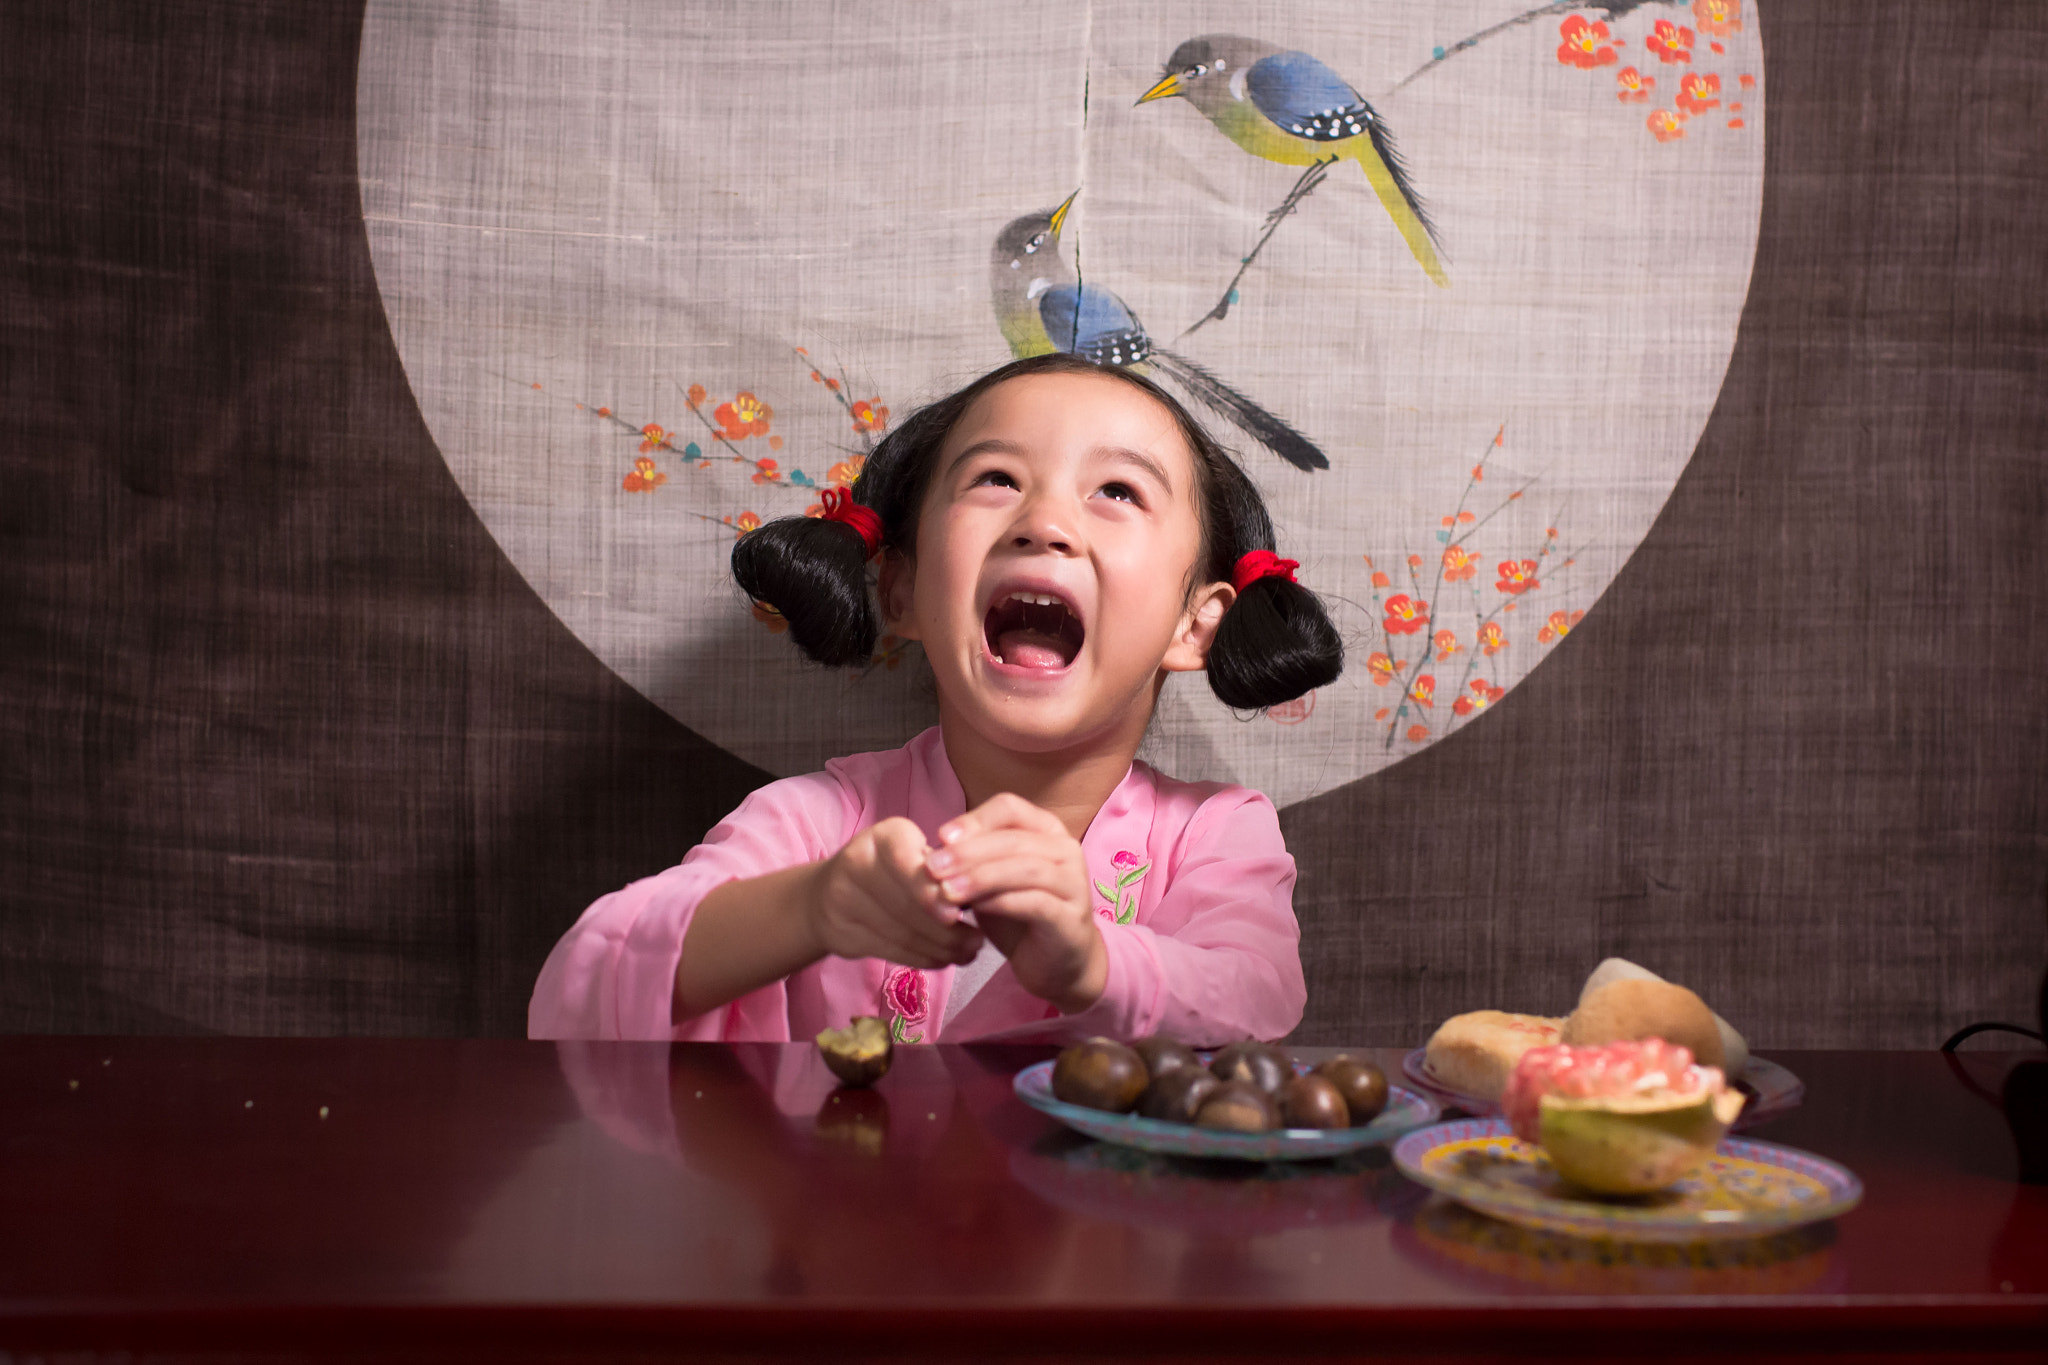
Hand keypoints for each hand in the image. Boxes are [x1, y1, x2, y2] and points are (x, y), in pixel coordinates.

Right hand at [809, 817, 983, 969]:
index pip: (907, 862)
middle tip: (977, 941)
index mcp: (884, 836)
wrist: (826, 892)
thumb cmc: (891, 869)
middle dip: (947, 930)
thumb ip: (943, 869)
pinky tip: (944, 959)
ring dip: (940, 949)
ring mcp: (842, 898)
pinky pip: (890, 950)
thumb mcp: (914, 854)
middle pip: (906, 904)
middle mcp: (858, 862)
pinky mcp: (840, 931)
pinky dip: (923, 958)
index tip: (958, 913)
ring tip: (967, 953)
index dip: (930, 891)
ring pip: (900, 932)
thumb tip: (981, 895)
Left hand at [924, 794, 1106, 1011]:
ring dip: (982, 877)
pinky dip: (1001, 903)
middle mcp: (1065, 850)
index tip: (940, 837)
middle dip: (968, 852)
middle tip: (933, 867)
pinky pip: (1036, 903)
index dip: (974, 819)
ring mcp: (1074, 883)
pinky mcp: (1071, 918)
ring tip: (947, 891)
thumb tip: (931, 853)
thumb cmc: (1020, 915)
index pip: (1009, 808)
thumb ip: (970, 863)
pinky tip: (975, 910)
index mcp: (1045, 830)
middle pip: (1014, 838)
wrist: (1056, 963)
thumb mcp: (990, 882)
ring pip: (1027, 868)